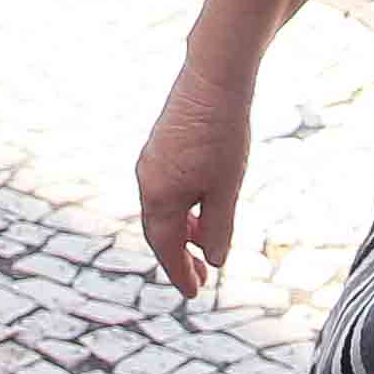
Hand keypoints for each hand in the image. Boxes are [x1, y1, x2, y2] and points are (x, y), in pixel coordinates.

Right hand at [134, 57, 254, 296]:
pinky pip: (165, 189)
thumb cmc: (222, 135)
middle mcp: (147, 181)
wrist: (212, 79)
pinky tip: (202, 207)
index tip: (194, 294)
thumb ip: (219, 229)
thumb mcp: (226, 190)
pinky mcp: (160, 147)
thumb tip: (214, 261)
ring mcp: (150, 162)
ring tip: (206, 246)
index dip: (180, 273)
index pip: (165, 248)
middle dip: (180, 257)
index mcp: (159, 197)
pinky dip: (181, 208)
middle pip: (160, 231)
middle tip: (200, 279)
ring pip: (163, 209)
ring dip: (183, 232)